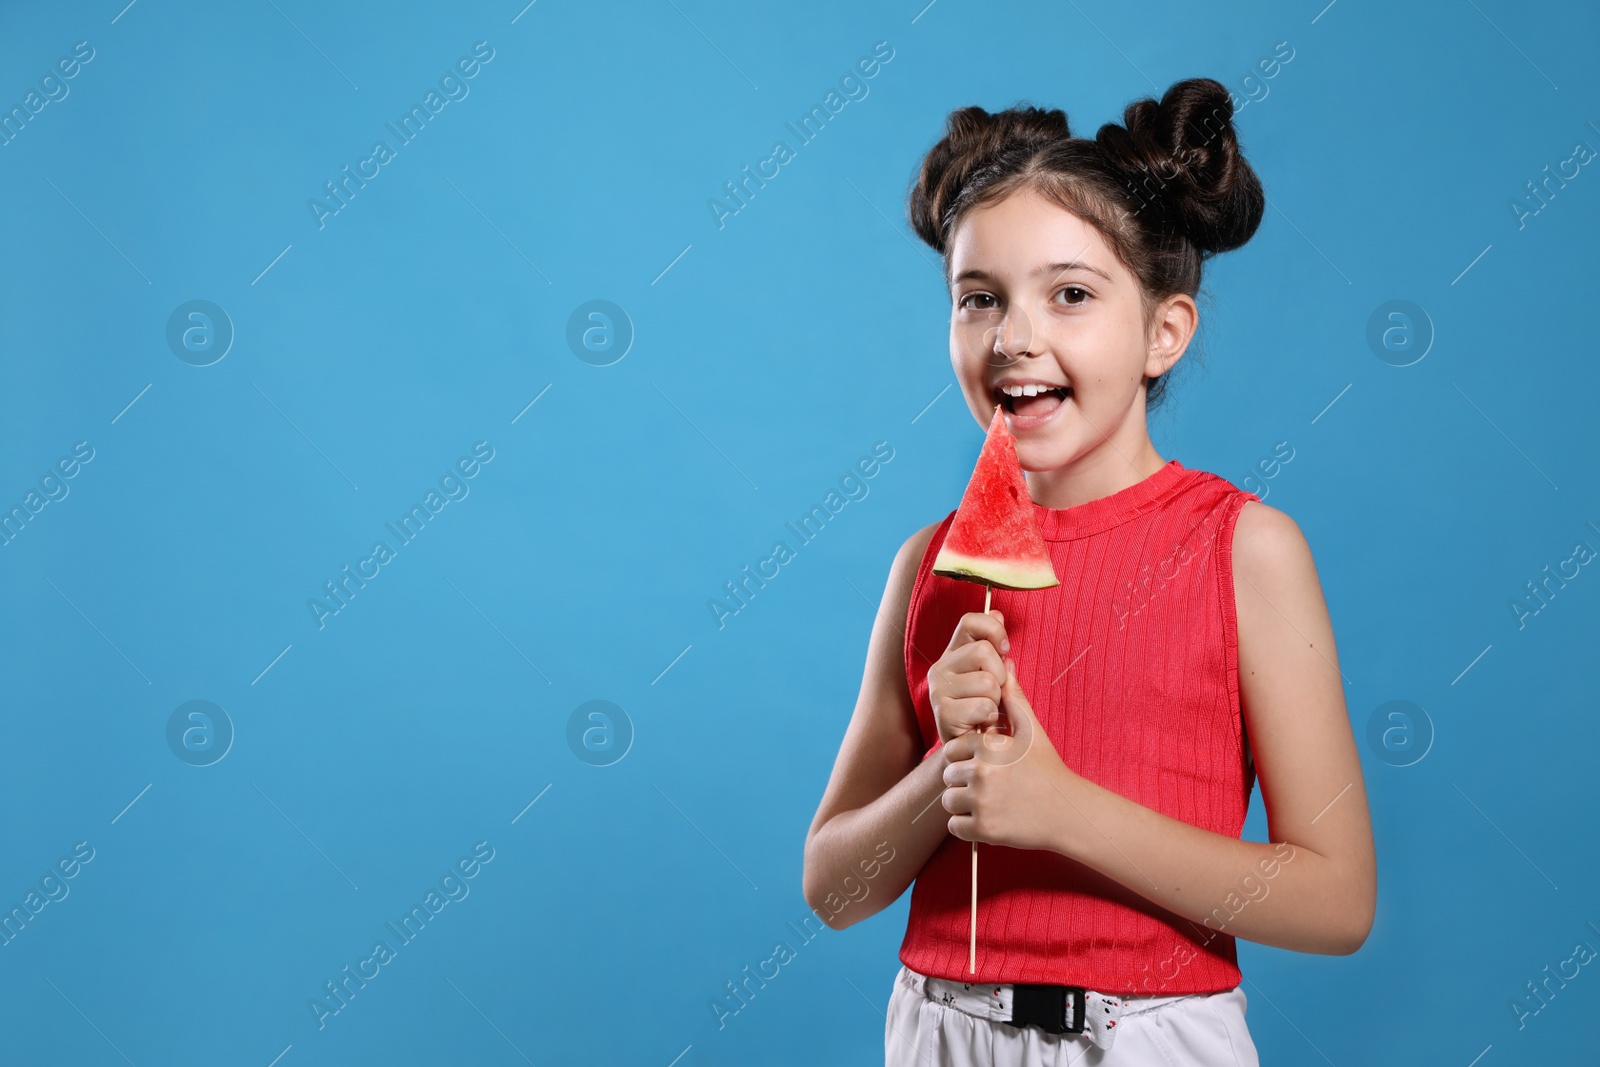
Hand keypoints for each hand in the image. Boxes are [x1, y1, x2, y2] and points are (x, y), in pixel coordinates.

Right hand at [929, 608, 1008, 748]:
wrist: (971, 752)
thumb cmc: (987, 711)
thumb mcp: (995, 675)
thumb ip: (995, 647)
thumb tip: (997, 613)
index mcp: (954, 653)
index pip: (970, 621)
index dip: (994, 630)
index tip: (1004, 649)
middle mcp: (941, 667)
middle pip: (983, 651)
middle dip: (1000, 676)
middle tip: (994, 695)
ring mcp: (938, 690)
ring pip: (987, 682)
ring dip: (996, 701)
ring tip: (987, 712)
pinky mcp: (942, 713)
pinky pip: (983, 707)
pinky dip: (991, 718)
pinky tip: (981, 726)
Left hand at [940, 658, 1080, 852]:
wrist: (1069, 811)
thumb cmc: (1048, 768)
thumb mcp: (1032, 730)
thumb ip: (1013, 698)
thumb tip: (1005, 665)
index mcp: (989, 746)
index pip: (952, 750)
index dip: (965, 757)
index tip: (984, 765)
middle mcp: (982, 773)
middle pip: (948, 775)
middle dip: (962, 780)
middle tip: (986, 785)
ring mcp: (982, 802)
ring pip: (948, 800)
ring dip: (962, 803)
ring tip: (986, 802)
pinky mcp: (983, 829)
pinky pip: (954, 826)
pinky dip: (965, 826)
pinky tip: (986, 819)